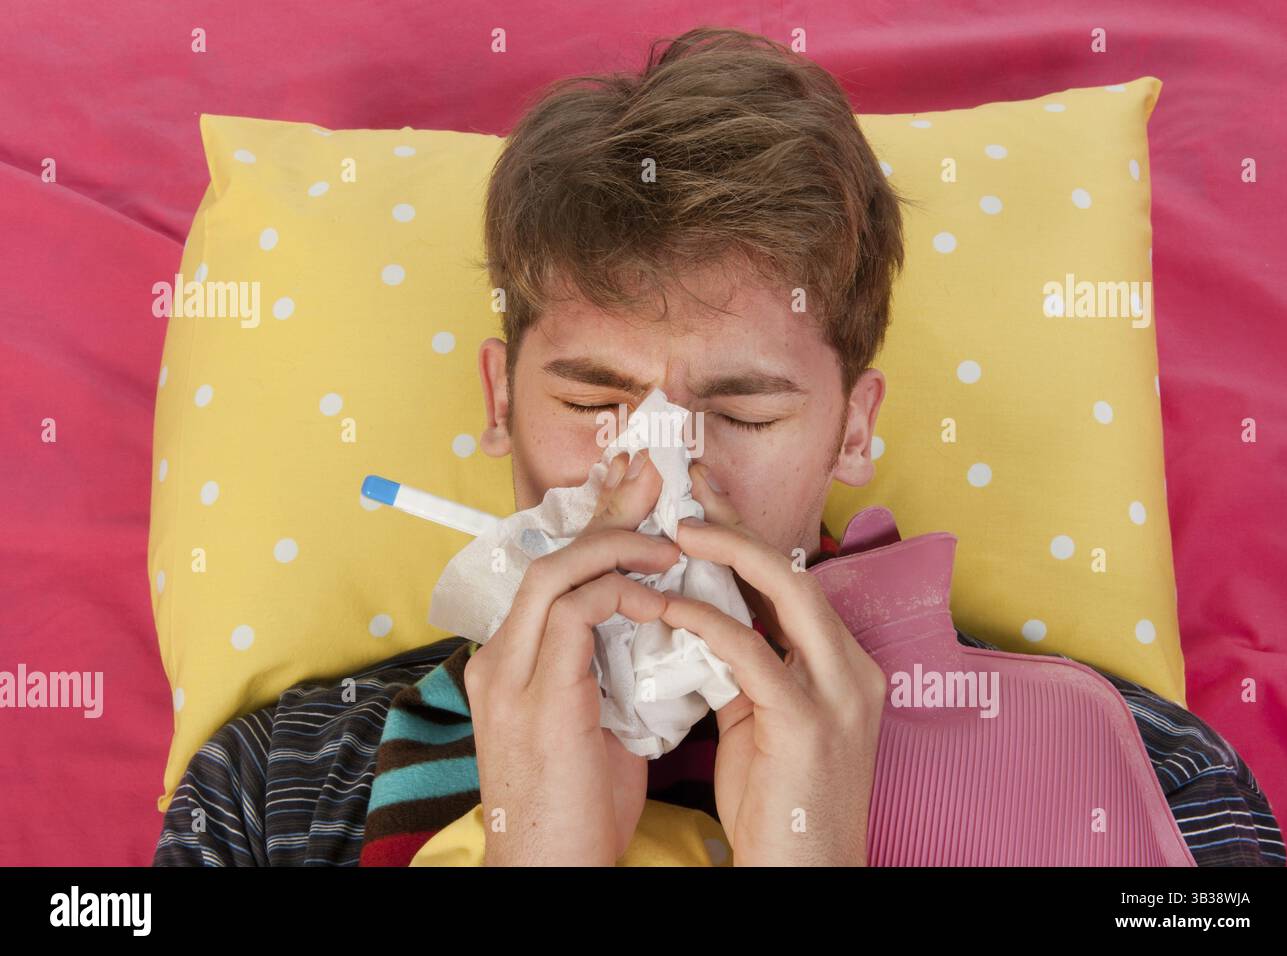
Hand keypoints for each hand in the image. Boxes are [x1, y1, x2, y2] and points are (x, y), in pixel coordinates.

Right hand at [466, 449, 669, 864]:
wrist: (548, 874)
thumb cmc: (577, 812)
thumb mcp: (598, 726)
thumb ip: (612, 670)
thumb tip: (662, 628)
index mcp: (513, 663)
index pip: (551, 574)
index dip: (597, 530)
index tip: (644, 501)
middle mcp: (500, 659)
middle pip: (548, 556)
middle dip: (606, 514)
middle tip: (655, 481)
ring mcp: (509, 675)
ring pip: (553, 571)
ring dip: (617, 547)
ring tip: (669, 547)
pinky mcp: (534, 696)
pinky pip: (573, 611)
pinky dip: (619, 593)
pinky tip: (659, 602)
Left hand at [657, 462, 886, 865]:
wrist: (808, 875)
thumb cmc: (779, 807)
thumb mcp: (763, 722)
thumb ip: (742, 667)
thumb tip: (697, 618)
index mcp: (843, 666)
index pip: (793, 582)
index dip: (747, 536)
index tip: (704, 501)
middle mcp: (852, 669)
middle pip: (796, 571)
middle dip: (739, 525)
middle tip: (688, 490)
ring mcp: (839, 694)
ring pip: (787, 594)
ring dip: (727, 554)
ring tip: (675, 532)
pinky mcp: (809, 723)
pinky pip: (751, 653)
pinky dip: (706, 622)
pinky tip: (665, 607)